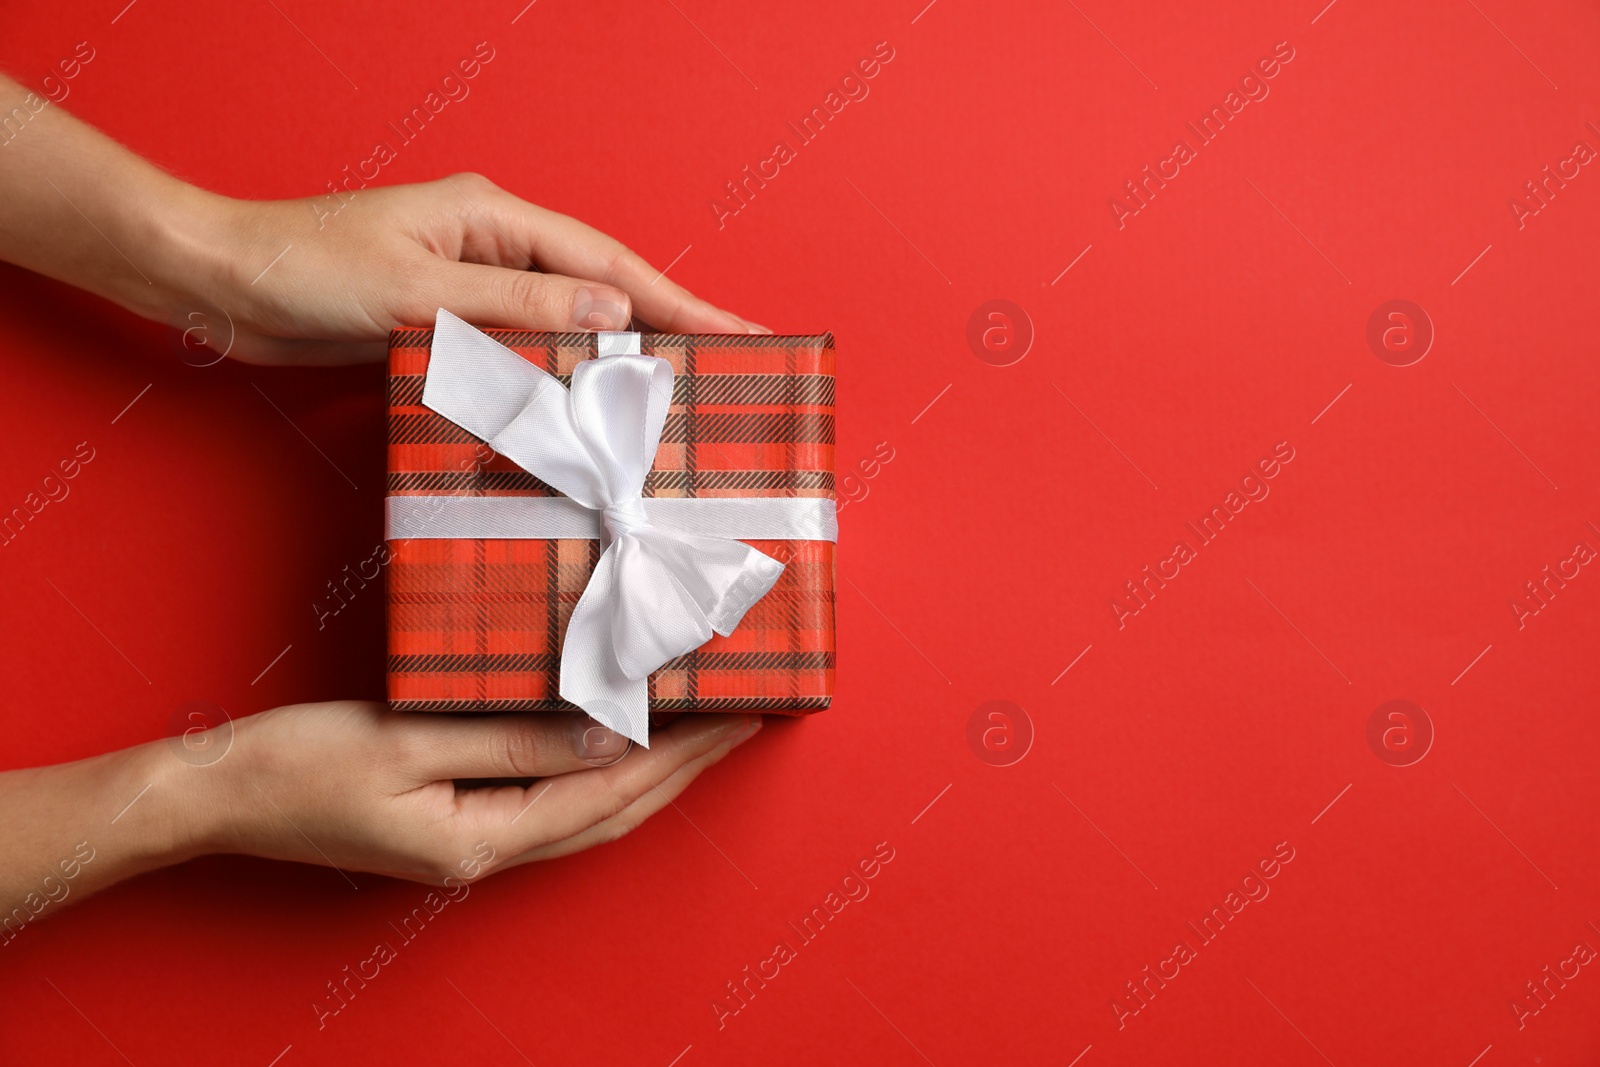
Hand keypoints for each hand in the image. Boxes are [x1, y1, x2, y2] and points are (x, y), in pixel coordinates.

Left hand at [0, 77, 765, 365]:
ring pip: (569, 321)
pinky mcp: (446, 319)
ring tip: (679, 394)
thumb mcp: (420, 287)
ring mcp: (471, 282)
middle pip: (604, 288)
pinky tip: (588, 404)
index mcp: (496, 220)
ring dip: (621, 355)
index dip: (681, 303)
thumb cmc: (306, 269)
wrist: (223, 283)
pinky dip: (564, 373)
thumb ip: (520, 304)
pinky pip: (526, 346)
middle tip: (733, 368)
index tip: (742, 333)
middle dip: (669, 326)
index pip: (612, 265)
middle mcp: (493, 246)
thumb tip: (616, 313)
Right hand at [0, 703, 760, 915]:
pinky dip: (598, 774)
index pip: (610, 795)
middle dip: (685, 769)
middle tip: (745, 721)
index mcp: (482, 839)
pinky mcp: (454, 823)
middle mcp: (487, 854)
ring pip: (587, 814)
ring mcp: (471, 845)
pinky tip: (613, 745)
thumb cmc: (298, 762)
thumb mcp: (409, 742)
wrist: (216, 793)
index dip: (680, 756)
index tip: (736, 715)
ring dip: (650, 775)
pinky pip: (550, 802)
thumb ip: (513, 741)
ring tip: (701, 733)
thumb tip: (610, 739)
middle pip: (612, 814)